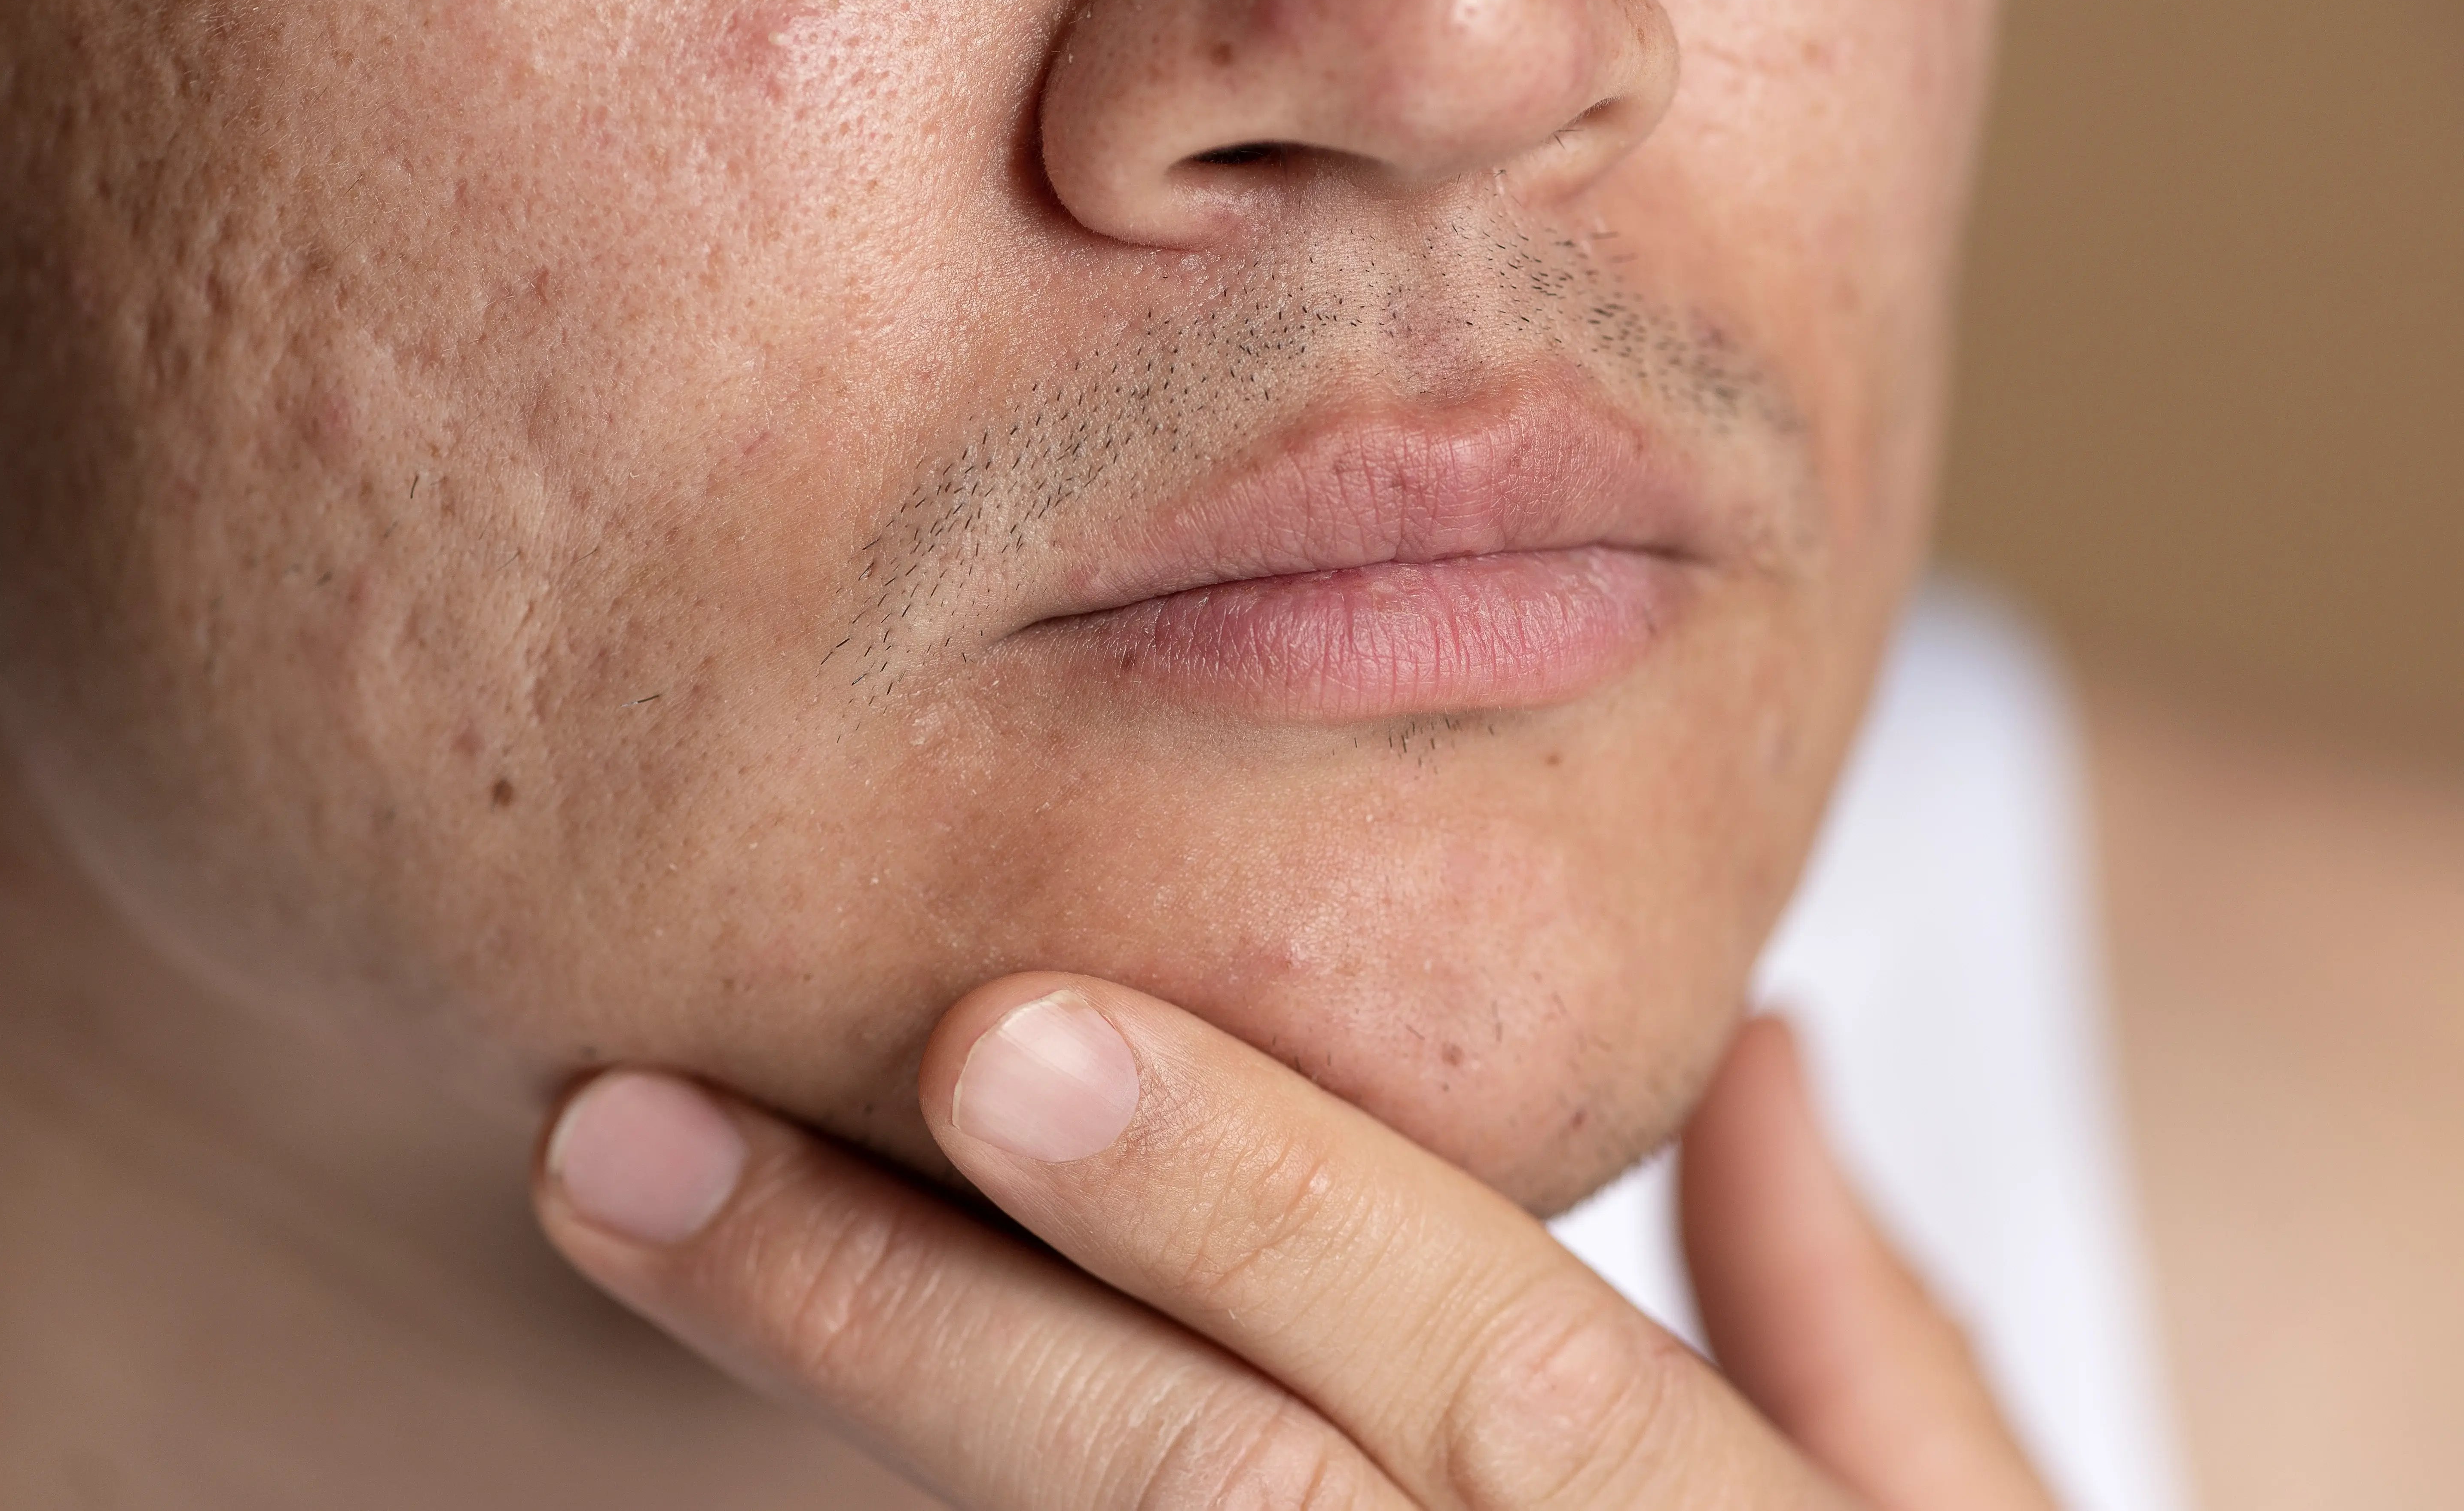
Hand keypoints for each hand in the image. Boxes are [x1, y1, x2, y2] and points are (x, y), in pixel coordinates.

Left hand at [533, 976, 2054, 1508]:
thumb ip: (1873, 1355)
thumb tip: (1763, 1055)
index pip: (1514, 1383)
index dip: (1267, 1202)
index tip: (1002, 1039)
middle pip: (1226, 1507)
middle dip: (914, 1325)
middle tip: (630, 1145)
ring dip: (867, 1456)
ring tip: (639, 1251)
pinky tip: (787, 1456)